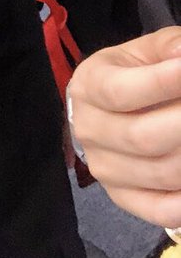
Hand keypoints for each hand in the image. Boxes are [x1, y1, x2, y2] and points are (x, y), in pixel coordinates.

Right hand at [68, 27, 180, 225]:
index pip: (120, 92)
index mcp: (88, 86)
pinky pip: (160, 210)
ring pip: (161, 173)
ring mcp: (104, 169)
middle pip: (142, 138)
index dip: (162, 84)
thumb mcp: (147, 51)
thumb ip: (169, 47)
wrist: (110, 111)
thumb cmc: (136, 75)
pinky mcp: (123, 198)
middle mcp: (88, 130)